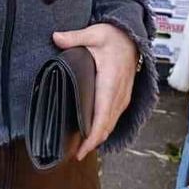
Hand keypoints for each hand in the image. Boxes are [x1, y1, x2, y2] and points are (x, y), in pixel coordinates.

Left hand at [53, 23, 138, 160]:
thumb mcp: (94, 33)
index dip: (93, 136)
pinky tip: (93, 134)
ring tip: (81, 149)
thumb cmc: (115, 36)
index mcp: (111, 81)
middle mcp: (119, 93)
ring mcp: (122, 97)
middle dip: (92, 143)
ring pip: (111, 124)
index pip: (103, 116)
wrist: (133, 37)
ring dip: (98, 137)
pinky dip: (104, 129)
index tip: (82, 150)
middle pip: (107, 126)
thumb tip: (55, 37)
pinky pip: (113, 118)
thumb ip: (75, 37)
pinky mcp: (122, 97)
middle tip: (75, 154)